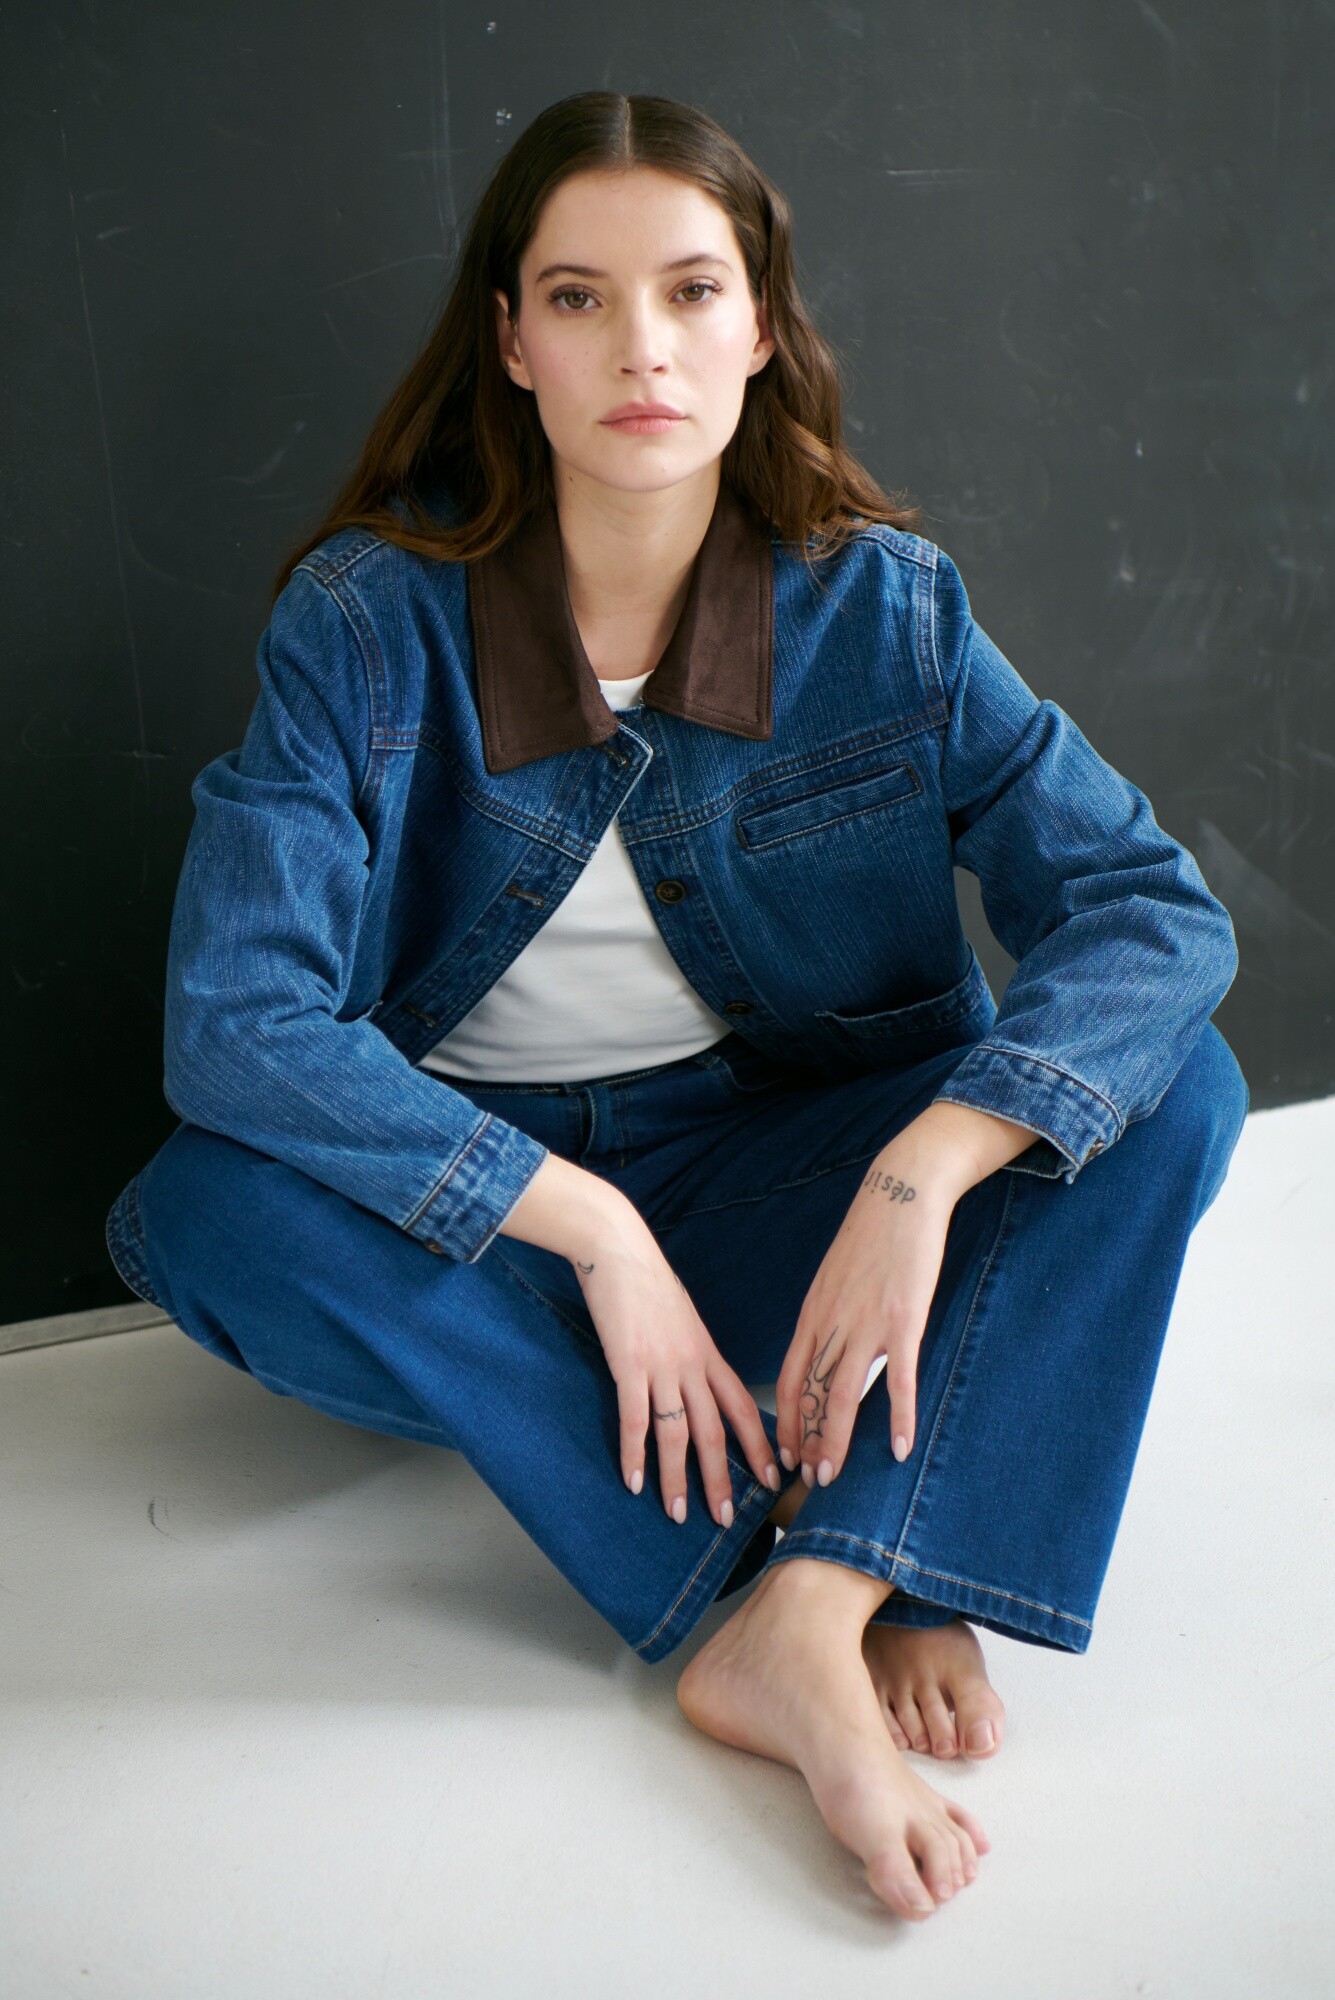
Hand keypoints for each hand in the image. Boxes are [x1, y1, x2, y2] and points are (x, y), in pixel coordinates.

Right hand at [573, 1206, 780, 1526]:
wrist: (619, 1248)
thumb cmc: (646, 1282)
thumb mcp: (681, 1319)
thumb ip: (689, 1352)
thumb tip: (692, 1381)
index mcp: (708, 1354)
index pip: (744, 1408)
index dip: (760, 1446)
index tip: (774, 1480)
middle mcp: (692, 1364)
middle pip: (716, 1431)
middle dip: (723, 1479)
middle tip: (729, 1520)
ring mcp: (662, 1365)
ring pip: (679, 1433)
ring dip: (680, 1478)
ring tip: (680, 1515)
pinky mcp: (629, 1363)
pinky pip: (636, 1419)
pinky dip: (634, 1454)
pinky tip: (633, 1481)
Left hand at [775, 1120, 976, 1484]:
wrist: (901, 1191)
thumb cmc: (873, 1234)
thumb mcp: (837, 1276)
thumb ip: (831, 1314)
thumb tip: (829, 1346)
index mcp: (813, 1313)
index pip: (788, 1377)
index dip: (784, 1419)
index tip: (784, 1453)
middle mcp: (831, 1323)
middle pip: (808, 1393)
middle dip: (805, 1440)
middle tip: (806, 1481)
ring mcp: (865, 1323)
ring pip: (840, 1393)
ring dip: (835, 1440)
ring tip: (834, 1476)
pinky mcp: (902, 1320)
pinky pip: (897, 1379)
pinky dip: (897, 1417)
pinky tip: (898, 1447)